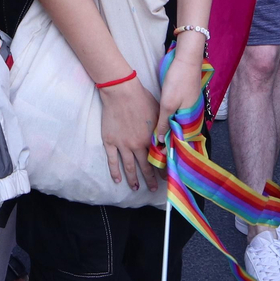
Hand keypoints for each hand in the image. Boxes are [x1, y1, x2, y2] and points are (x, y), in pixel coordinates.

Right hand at [99, 76, 159, 190]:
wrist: (121, 92)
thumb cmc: (142, 99)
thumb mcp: (158, 114)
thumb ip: (163, 129)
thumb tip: (169, 140)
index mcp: (149, 139)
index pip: (158, 159)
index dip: (162, 169)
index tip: (166, 177)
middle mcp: (136, 145)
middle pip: (144, 166)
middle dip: (150, 179)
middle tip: (153, 189)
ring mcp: (121, 145)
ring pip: (128, 167)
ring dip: (132, 179)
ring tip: (135, 188)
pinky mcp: (109, 141)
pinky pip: (112, 160)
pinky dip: (114, 171)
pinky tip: (117, 180)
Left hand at [156, 52, 203, 142]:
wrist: (187, 60)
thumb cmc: (179, 81)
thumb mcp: (168, 104)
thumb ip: (164, 123)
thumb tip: (159, 141)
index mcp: (191, 119)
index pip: (181, 141)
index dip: (171, 148)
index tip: (159, 157)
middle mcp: (193, 116)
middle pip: (180, 134)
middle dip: (169, 142)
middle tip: (156, 150)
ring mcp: (190, 108)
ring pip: (179, 125)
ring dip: (169, 131)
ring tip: (157, 140)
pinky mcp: (186, 101)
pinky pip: (179, 116)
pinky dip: (171, 121)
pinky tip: (163, 123)